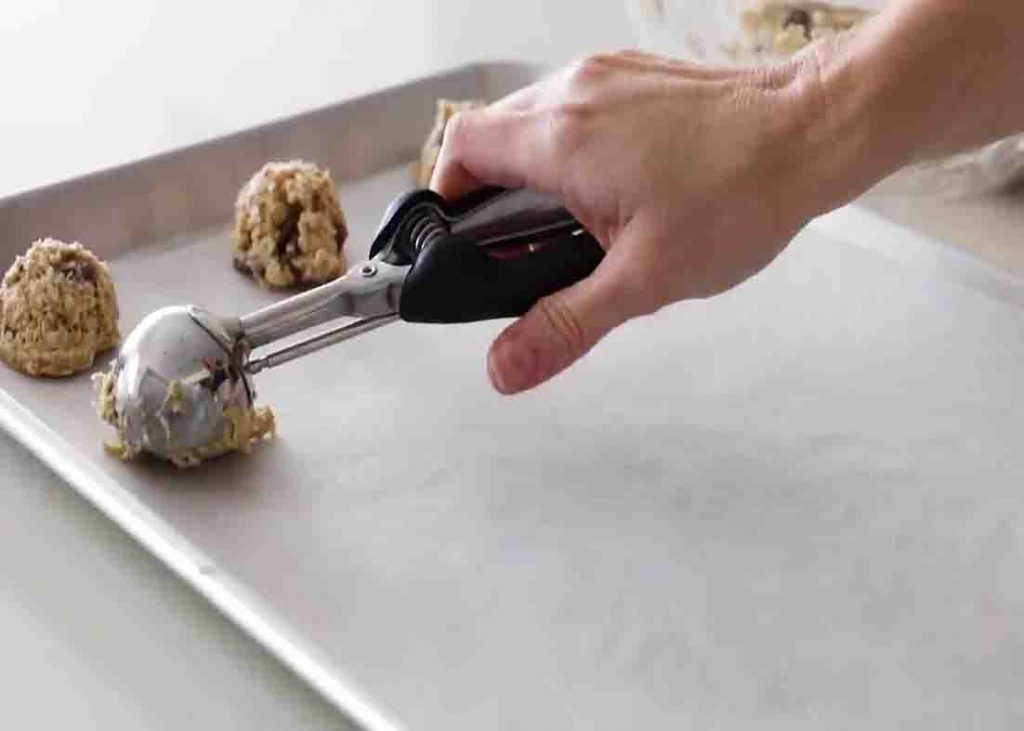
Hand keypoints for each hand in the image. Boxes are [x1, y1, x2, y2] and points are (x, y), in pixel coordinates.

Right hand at [431, 50, 877, 394]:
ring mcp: (605, 77)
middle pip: (489, 136)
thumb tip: (505, 366)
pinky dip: (571, 149)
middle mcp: (574, 92)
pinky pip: (573, 108)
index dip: (449, 198)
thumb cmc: (742, 194)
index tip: (469, 240)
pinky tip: (613, 190)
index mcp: (562, 139)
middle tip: (528, 247)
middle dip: (493, 195)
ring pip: (531, 121)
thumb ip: (564, 325)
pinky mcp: (632, 77)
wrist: (815, 130)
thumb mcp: (644, 279)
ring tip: (575, 224)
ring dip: (534, 171)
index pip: (459, 149)